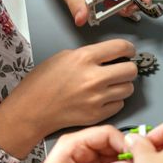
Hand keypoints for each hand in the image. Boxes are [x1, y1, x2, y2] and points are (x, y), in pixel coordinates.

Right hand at [0, 40, 137, 157]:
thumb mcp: (63, 57)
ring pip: (129, 89)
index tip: (128, 52)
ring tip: (111, 85)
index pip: (121, 48)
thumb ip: (88, 55)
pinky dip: (115, 101)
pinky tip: (103, 98)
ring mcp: (97, 98)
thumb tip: (108, 56)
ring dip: (123, 85)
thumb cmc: (42, 83)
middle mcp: (94, 78)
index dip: (129, 49)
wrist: (31, 110)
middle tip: (122, 69)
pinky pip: (120, 104)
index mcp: (85, 58)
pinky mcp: (97, 114)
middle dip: (128, 68)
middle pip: (131, 70)